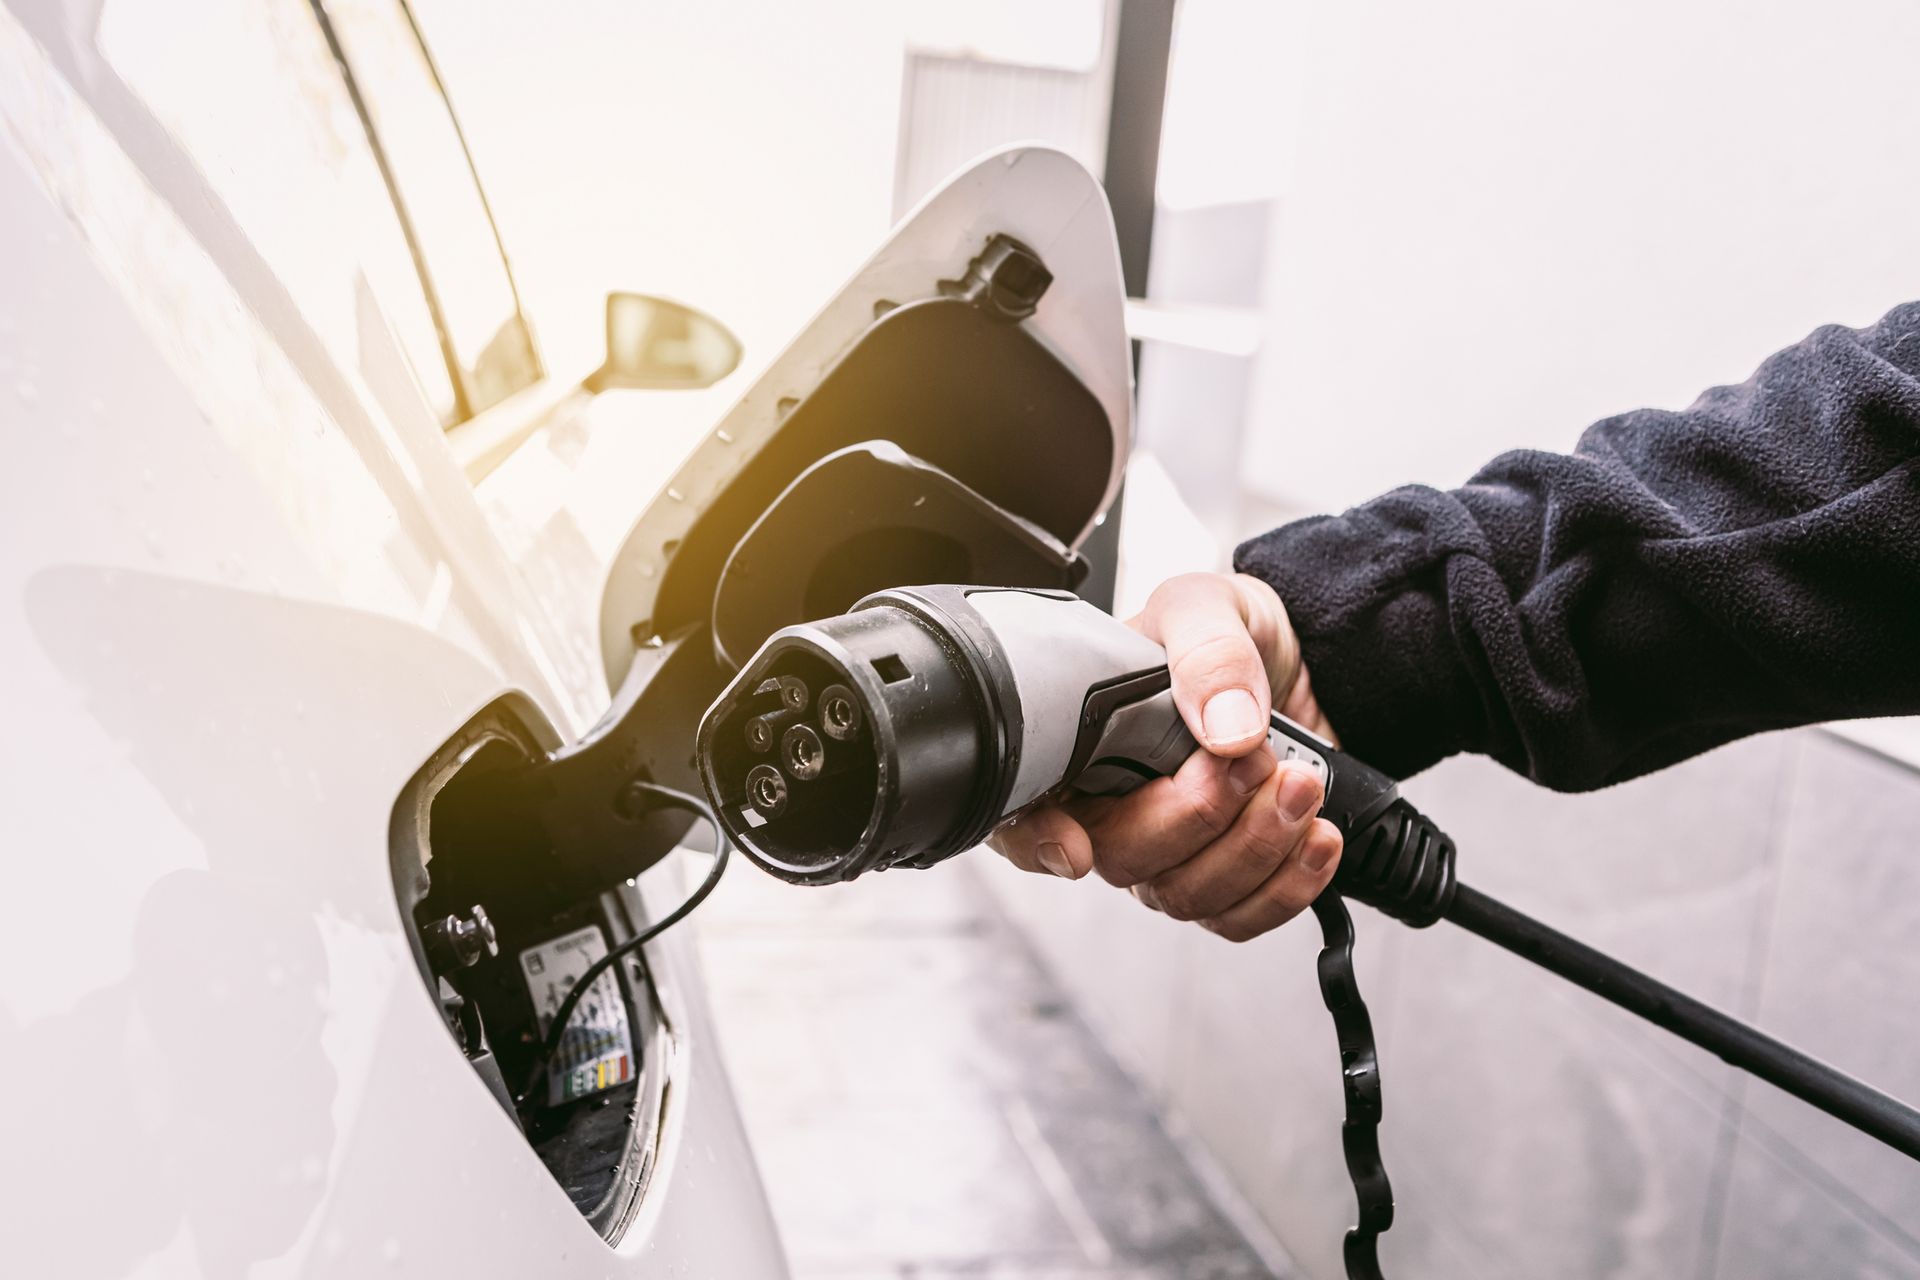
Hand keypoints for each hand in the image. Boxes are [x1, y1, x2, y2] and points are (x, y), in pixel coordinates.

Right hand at [988, 573, 1342, 940]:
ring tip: (1303, 784)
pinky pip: (1241, 917)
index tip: (1076, 847)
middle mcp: (1112, 806)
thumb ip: (1208, 653)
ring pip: (1188, 896)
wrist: (1302, 656)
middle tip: (1257, 758)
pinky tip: (1317, 835)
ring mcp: (1169, 850)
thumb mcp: (1208, 606)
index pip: (1024, 813)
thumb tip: (1225, 729)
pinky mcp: (1228, 875)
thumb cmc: (1226, 630)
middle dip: (1199, 817)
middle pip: (1123, 860)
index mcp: (1077, 741)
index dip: (1036, 842)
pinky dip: (1288, 885)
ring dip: (1256, 847)